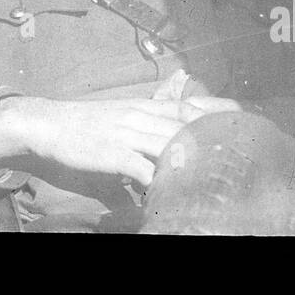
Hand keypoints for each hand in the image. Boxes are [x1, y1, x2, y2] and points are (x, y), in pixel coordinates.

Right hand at [0, 95, 237, 187]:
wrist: (48, 122)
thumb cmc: (87, 123)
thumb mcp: (122, 113)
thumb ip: (150, 116)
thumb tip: (176, 115)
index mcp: (145, 107)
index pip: (188, 104)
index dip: (217, 109)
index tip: (244, 115)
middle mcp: (141, 116)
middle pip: (186, 122)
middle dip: (216, 132)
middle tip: (245, 143)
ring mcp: (128, 134)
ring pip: (169, 142)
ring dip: (195, 154)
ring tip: (220, 168)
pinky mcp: (113, 154)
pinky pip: (141, 168)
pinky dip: (158, 179)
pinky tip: (172, 190)